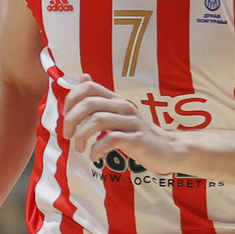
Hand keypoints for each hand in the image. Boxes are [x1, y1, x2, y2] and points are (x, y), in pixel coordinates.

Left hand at [60, 79, 189, 176]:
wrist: (168, 149)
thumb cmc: (136, 133)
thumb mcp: (117, 114)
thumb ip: (100, 99)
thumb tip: (84, 77)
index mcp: (116, 100)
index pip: (89, 87)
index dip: (71, 99)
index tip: (66, 116)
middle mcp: (123, 106)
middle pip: (89, 104)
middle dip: (71, 120)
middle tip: (68, 135)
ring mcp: (131, 122)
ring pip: (97, 120)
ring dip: (81, 136)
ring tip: (79, 148)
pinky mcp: (137, 138)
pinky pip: (111, 139)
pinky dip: (97, 149)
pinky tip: (94, 156)